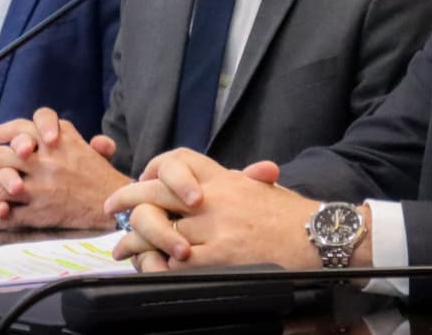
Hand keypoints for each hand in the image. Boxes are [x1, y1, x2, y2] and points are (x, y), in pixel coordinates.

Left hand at [0, 108, 129, 230]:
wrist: (114, 204)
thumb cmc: (98, 176)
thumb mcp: (84, 147)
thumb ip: (64, 134)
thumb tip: (44, 132)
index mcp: (57, 140)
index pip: (23, 126)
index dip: (1, 132)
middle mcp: (46, 161)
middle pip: (2, 155)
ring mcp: (40, 188)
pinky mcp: (38, 213)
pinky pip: (4, 216)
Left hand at [104, 148, 323, 271]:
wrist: (319, 236)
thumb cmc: (293, 216)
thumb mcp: (262, 188)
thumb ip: (237, 182)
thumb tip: (222, 184)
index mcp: (224, 178)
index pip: (178, 163)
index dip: (151, 172)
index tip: (136, 183)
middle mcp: (215, 197)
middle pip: (158, 193)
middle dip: (128, 201)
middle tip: (111, 212)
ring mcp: (216, 226)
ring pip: (160, 230)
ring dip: (136, 241)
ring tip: (122, 249)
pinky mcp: (220, 256)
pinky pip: (177, 261)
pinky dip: (160, 265)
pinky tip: (149, 268)